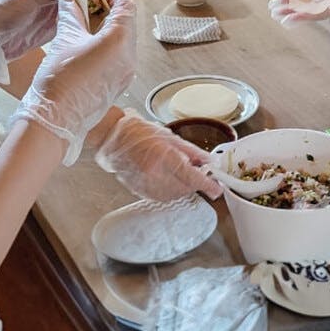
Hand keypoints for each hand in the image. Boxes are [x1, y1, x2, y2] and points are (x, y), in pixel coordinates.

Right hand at [11, 0, 136, 164]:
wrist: (55, 118)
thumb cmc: (59, 79)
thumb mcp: (65, 37)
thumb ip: (70, 11)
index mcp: (119, 41)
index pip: (126, 5)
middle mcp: (129, 56)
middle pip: (128, 21)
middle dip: (110, 9)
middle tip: (88, 5)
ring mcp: (127, 72)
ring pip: (126, 39)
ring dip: (109, 27)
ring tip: (86, 23)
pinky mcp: (120, 83)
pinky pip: (121, 55)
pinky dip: (110, 44)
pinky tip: (89, 43)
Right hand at [95, 110, 222, 200]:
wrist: (112, 138)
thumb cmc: (139, 132)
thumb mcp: (170, 136)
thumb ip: (192, 151)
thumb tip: (209, 161)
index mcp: (163, 157)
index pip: (192, 177)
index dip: (207, 185)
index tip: (217, 189)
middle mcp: (154, 174)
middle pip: (185, 189)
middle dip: (195, 183)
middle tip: (197, 172)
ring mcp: (145, 185)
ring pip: (174, 196)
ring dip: (183, 188)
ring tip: (180, 173)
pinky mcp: (139, 191)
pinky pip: (161, 197)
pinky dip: (170, 192)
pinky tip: (168, 179)